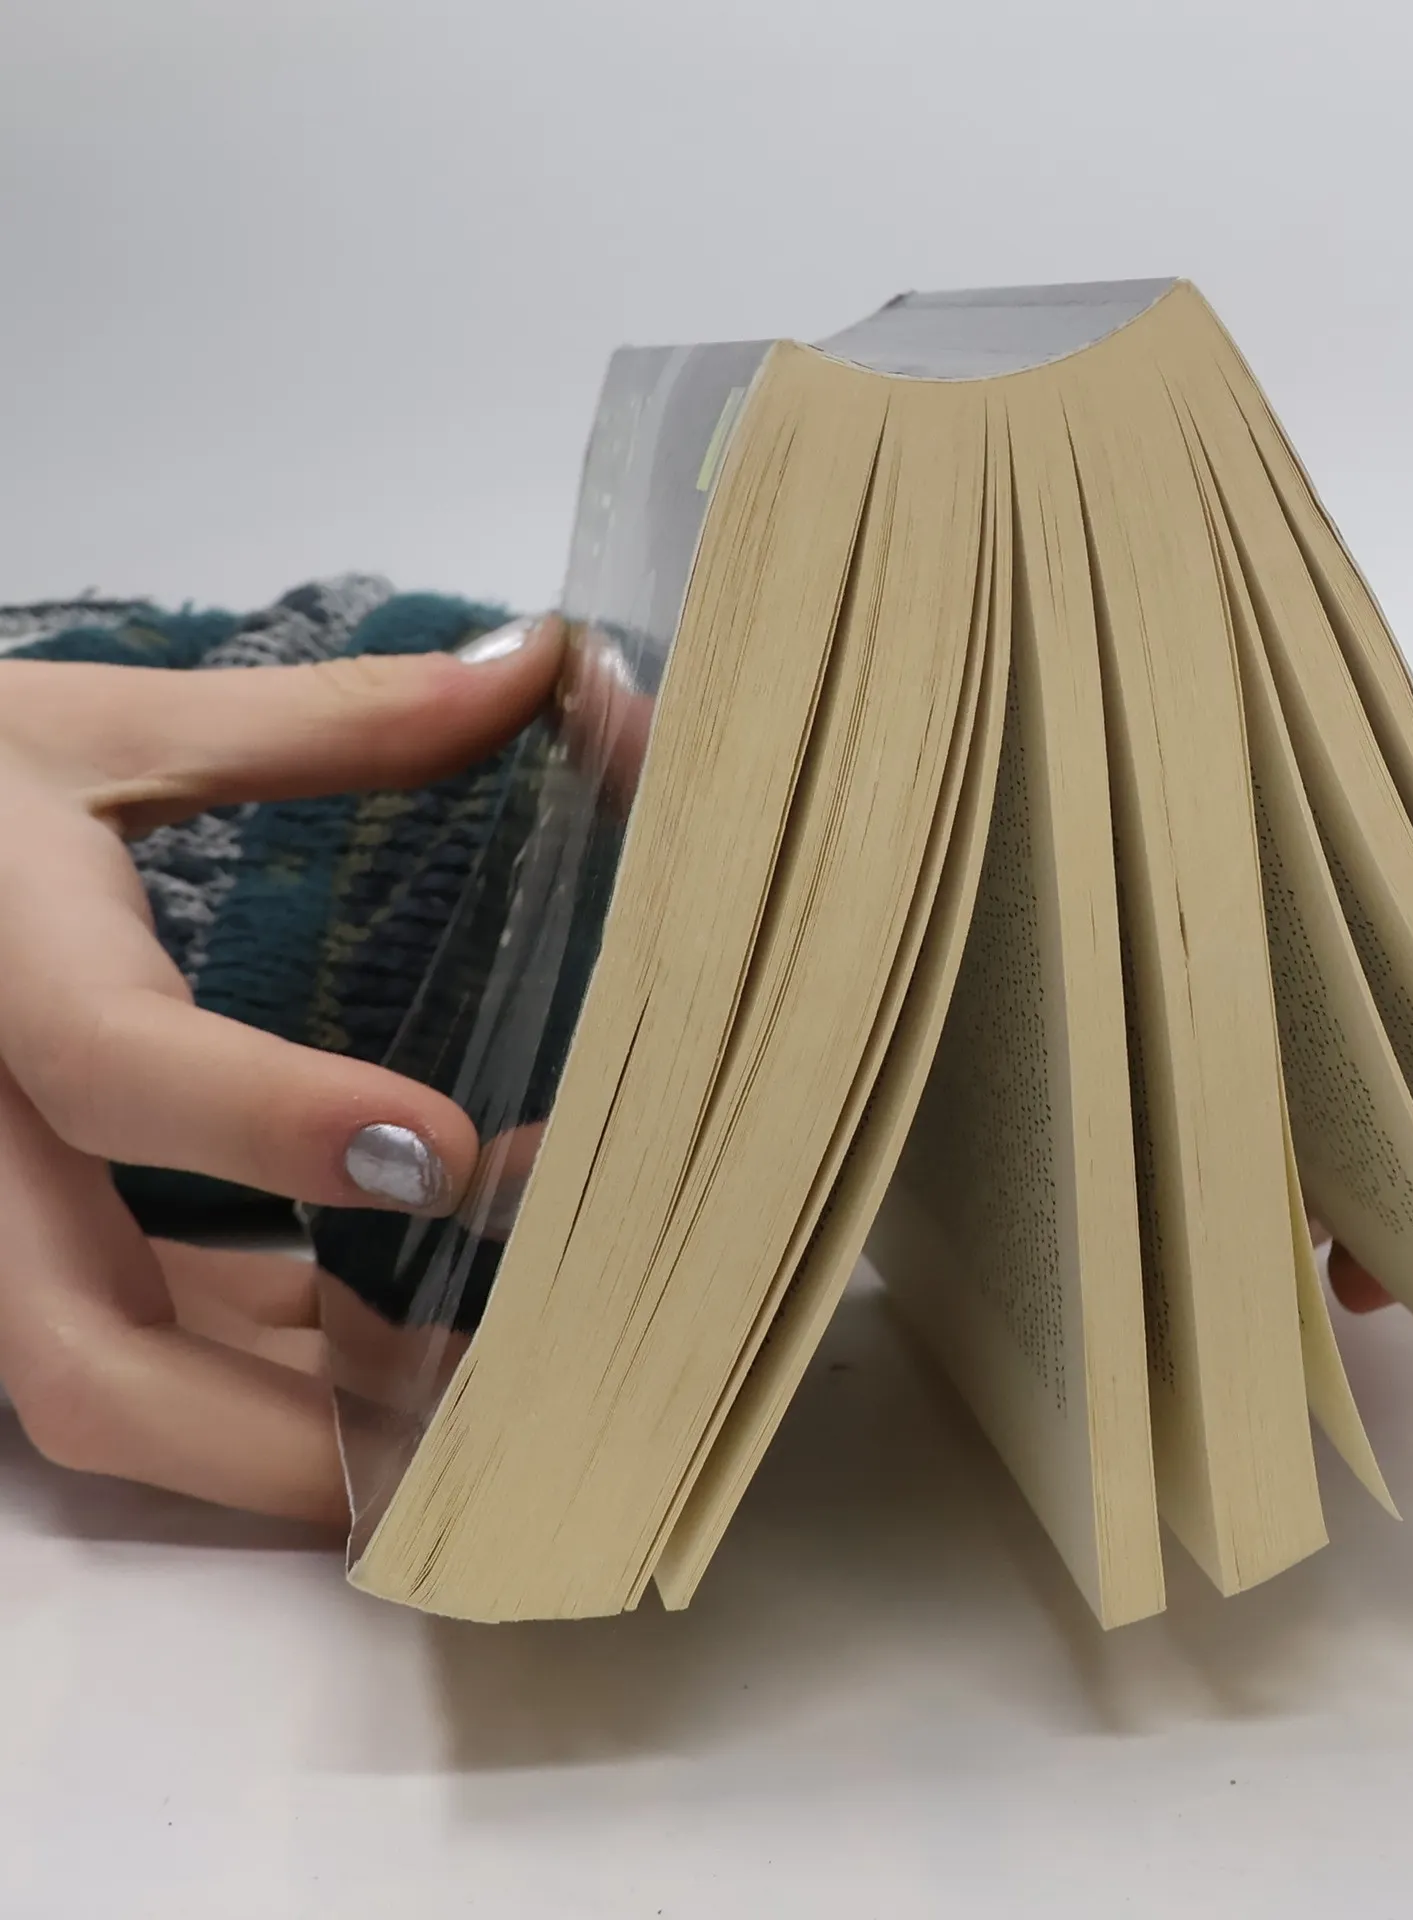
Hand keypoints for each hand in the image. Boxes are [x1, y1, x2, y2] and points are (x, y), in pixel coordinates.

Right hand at [0, 618, 562, 1522]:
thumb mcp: (100, 731)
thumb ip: (327, 721)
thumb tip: (538, 665)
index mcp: (2, 968)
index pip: (115, 1067)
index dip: (272, 1121)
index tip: (451, 1151)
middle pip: (77, 1356)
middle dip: (283, 1427)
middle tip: (483, 1413)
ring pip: (94, 1391)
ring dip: (287, 1426)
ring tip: (474, 1400)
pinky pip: (118, 1344)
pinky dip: (253, 1369)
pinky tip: (377, 1342)